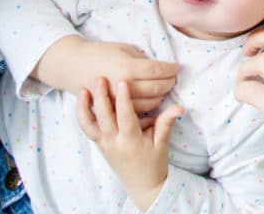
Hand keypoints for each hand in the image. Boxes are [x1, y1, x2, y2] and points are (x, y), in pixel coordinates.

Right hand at [35, 37, 178, 115]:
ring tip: (165, 89)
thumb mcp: (124, 49)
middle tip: (174, 78)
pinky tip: (152, 101)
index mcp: (128, 67)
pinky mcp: (111, 109)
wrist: (74, 65)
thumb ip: (142, 59)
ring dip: (160, 97)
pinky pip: (134, 113)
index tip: (177, 68)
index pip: (158, 71)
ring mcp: (116, 100)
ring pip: (147, 104)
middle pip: (156, 88)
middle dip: (169, 83)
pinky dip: (147, 108)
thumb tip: (159, 66)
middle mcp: (124, 85)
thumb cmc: (101, 53)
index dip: (170, 69)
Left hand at [77, 78, 182, 213]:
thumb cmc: (153, 162)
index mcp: (130, 141)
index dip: (124, 99)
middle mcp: (114, 143)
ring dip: (85, 107)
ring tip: (84, 89)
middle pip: (103, 119)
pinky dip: (83, 114)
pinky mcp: (99, 144)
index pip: (125, 117)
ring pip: (89, 125)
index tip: (123, 81)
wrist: (141, 185)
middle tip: (100, 78)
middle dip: (101, 98)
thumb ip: (166, 123)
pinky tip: (83, 100)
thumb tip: (180, 107)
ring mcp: (104, 144)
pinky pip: (88, 128)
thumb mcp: (162, 143)